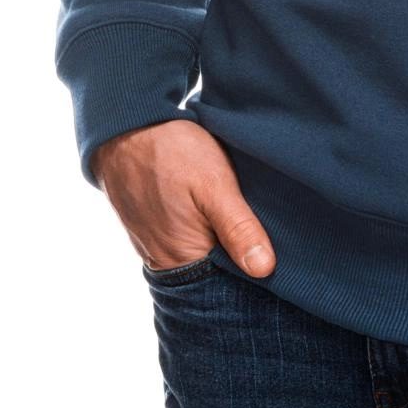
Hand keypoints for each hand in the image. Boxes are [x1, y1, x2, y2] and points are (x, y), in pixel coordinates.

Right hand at [91, 118, 276, 278]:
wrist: (124, 125)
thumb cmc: (170, 153)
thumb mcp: (214, 186)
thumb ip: (238, 228)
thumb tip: (264, 270)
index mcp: (182, 260)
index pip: (228, 282)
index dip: (255, 270)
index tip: (283, 255)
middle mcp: (164, 261)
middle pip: (215, 270)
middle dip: (241, 255)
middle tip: (273, 230)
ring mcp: (154, 244)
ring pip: (202, 252)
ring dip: (223, 240)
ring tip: (251, 219)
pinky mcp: (151, 226)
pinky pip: (187, 237)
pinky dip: (205, 228)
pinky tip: (221, 210)